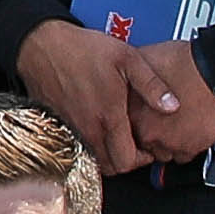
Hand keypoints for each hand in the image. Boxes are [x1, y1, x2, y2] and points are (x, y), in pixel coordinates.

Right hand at [14, 19, 149, 173]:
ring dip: (109, 155)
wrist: (42, 45)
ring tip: (118, 136)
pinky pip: (78, 148)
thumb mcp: (127, 59)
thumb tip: (172, 105)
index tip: (148, 147)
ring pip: (94, 160)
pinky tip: (99, 127)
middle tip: (135, 144)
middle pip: (111, 168)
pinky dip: (91, 146)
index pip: (127, 161)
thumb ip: (152, 85)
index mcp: (108, 116)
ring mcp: (72, 130)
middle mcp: (88, 129)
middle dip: (127, 161)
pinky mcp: (60, 127)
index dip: (142, 160)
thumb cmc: (82, 49)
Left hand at [133, 38, 214, 165]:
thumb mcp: (142, 61)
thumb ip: (129, 79)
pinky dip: (186, 144)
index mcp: (130, 113)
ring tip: (176, 122)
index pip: (120, 130)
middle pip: (142, 143)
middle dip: (150, 132)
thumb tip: (121, 79)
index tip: (139, 117)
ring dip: (168, 140)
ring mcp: (167, 143)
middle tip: (161, 118)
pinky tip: (189, 127)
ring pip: (162, 152)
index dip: (131, 121)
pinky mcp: (188, 150)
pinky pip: (182, 155)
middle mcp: (146, 132)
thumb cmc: (184, 64)